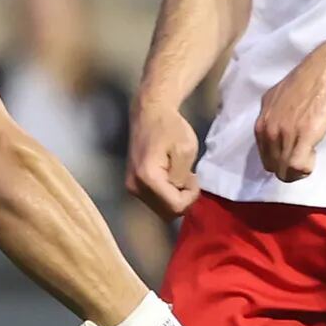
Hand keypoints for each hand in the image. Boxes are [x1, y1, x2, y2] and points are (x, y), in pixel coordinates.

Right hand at [124, 102, 201, 219]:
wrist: (149, 113)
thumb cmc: (170, 127)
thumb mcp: (186, 149)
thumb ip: (182, 176)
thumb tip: (177, 190)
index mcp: (148, 178)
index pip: (175, 206)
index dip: (191, 195)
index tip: (193, 176)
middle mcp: (135, 187)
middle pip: (167, 212)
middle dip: (182, 199)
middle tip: (187, 176)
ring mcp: (131, 187)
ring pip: (161, 209)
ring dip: (174, 197)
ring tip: (179, 175)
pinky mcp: (132, 185)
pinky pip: (154, 201)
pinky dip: (167, 194)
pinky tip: (170, 176)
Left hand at [255, 44, 325, 182]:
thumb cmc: (308, 82)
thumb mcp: (278, 99)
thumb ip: (275, 116)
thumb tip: (279, 131)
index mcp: (261, 121)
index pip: (264, 154)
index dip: (280, 159)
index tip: (294, 153)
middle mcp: (267, 128)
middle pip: (272, 165)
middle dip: (288, 168)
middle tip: (305, 158)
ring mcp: (283, 132)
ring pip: (284, 169)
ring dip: (299, 170)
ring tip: (311, 156)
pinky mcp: (303, 135)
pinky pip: (297, 165)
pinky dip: (305, 169)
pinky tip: (313, 157)